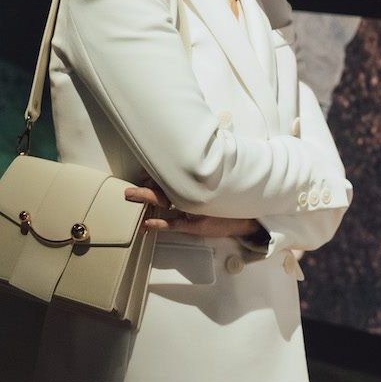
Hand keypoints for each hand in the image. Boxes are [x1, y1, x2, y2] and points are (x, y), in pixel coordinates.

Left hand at [124, 177, 260, 237]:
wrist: (247, 219)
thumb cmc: (232, 199)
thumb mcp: (221, 182)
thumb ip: (208, 171)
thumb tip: (196, 155)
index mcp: (197, 185)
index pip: (173, 176)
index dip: (156, 173)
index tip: (145, 170)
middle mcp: (192, 196)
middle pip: (165, 187)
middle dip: (147, 185)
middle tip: (131, 184)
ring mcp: (191, 211)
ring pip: (165, 203)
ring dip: (148, 199)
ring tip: (133, 195)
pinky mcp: (193, 226)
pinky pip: (173, 225)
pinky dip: (159, 224)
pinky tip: (147, 223)